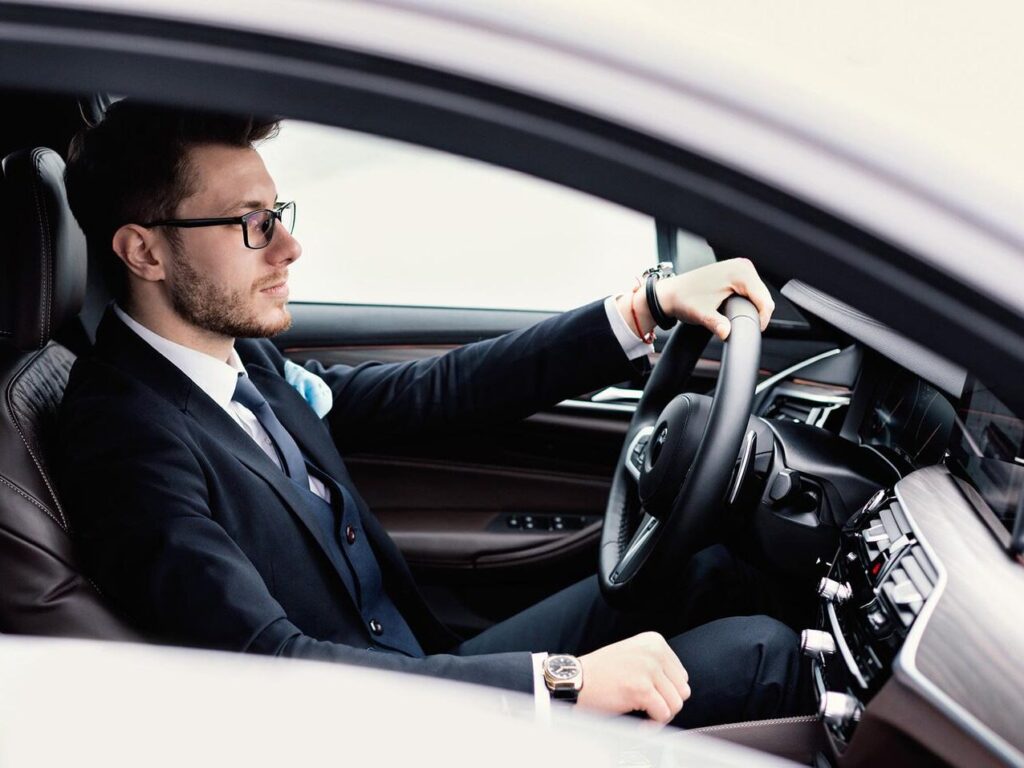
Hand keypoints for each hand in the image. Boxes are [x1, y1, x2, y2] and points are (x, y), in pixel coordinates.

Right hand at [576, 632, 690, 724]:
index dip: (667, 691)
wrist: (576, 680)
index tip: (651, 696)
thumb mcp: (634, 655)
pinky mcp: (641, 688)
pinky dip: (652, 725)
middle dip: (666, 704)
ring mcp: (648, 669)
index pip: (681, 675)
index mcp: (654, 641)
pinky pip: (662, 715)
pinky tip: (639, 722)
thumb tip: (679, 688)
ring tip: (642, 713)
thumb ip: (658, 665)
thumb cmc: (600, 673)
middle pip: (682, 690)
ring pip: (676, 704)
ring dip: (660, 715)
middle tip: (647, 708)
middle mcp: (654, 651)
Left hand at [616, 258, 774, 340]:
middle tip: (738, 325)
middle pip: (764, 297)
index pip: (764, 300)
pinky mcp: (736, 272)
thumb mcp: (701, 315)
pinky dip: (748, 302)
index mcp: (739, 272)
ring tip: (735, 317)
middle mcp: (742, 265)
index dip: (761, 320)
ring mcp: (740, 267)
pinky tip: (736, 308)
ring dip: (752, 308)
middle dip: (756, 314)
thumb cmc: (683, 299)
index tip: (752, 331)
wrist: (670, 294)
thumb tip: (726, 332)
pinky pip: (752, 290)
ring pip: (760, 294)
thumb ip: (716, 324)